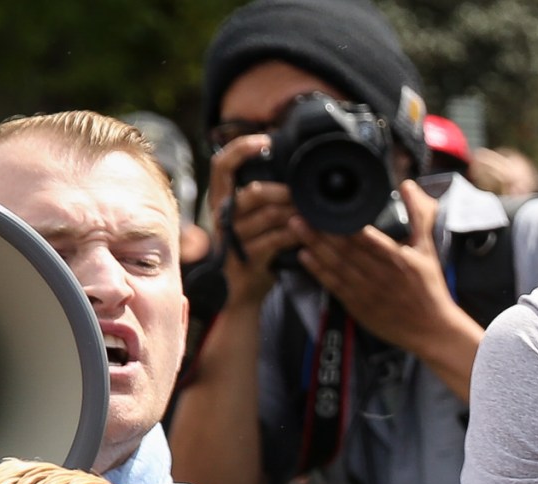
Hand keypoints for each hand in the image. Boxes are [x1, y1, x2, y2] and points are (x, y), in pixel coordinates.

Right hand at [207, 135, 299, 311]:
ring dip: (297, 212)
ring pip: (270, 215)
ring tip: (316, 213)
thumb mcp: (253, 218)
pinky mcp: (247, 257)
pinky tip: (310, 232)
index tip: (266, 139)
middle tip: (308, 195)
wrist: (242, 291)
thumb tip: (291, 171)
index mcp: (221, 199)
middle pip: (254, 193)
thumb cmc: (253, 248)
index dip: (241, 149)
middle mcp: (222, 215)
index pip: (222, 165)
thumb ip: (263, 197)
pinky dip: (298, 233)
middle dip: (286, 192)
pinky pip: (276, 239)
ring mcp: (233, 238)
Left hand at [292, 181, 483, 396]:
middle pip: (345, 248)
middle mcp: (381, 275)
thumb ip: (418, 216)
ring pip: (336, 264)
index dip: (344, 220)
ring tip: (296, 227)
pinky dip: (318, 271)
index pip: (366, 236)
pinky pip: (334, 285)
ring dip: (314, 245)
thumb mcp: (428, 249)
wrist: (432, 330)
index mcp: (398, 259)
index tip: (326, 203)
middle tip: (298, 209)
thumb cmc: (430, 288)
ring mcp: (368, 291)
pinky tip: (304, 256)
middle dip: (320, 229)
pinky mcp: (359, 306)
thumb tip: (408, 185)